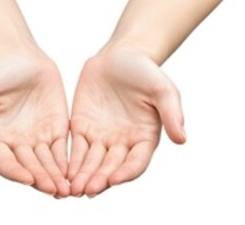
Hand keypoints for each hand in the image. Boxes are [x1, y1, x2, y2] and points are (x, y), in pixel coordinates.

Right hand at [0, 53, 70, 197]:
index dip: (15, 172)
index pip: (4, 163)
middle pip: (30, 168)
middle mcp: (17, 143)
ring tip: (68, 190)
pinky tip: (77, 172)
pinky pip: (63, 150)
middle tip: (55, 191)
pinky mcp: (56, 129)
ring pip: (48, 163)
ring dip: (57, 177)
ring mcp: (37, 138)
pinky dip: (69, 163)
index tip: (28, 179)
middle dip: (42, 180)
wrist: (22, 59)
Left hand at [67, 48, 185, 196]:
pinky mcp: (82, 127)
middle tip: (87, 190)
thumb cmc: (146, 71)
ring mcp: (102, 137)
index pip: (137, 161)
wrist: (121, 55)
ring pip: (91, 162)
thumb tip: (182, 138)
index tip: (114, 179)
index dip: (126, 172)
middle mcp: (124, 142)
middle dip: (99, 179)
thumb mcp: (164, 90)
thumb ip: (172, 114)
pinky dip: (69, 162)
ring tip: (71, 189)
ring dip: (83, 176)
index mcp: (145, 137)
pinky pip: (75, 149)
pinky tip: (61, 172)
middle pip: (111, 167)